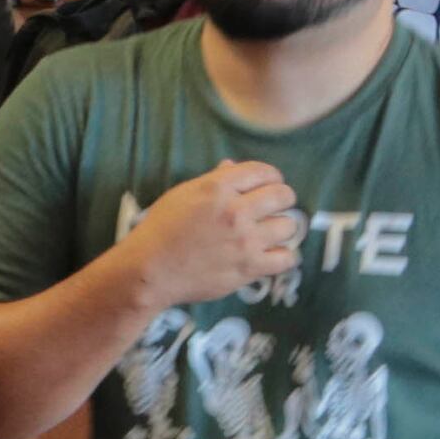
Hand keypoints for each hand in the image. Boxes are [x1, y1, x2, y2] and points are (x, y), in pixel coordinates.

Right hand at [118, 160, 303, 310]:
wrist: (150, 270)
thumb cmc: (160, 229)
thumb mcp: (182, 195)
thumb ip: (212, 181)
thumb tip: (234, 168)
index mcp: (217, 188)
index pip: (262, 172)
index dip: (271, 176)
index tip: (269, 184)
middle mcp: (236, 211)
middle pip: (283, 196)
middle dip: (282, 198)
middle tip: (274, 207)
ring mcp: (246, 241)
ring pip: (289, 226)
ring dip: (281, 227)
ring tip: (271, 232)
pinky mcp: (250, 267)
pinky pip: (287, 258)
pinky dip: (283, 255)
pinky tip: (272, 254)